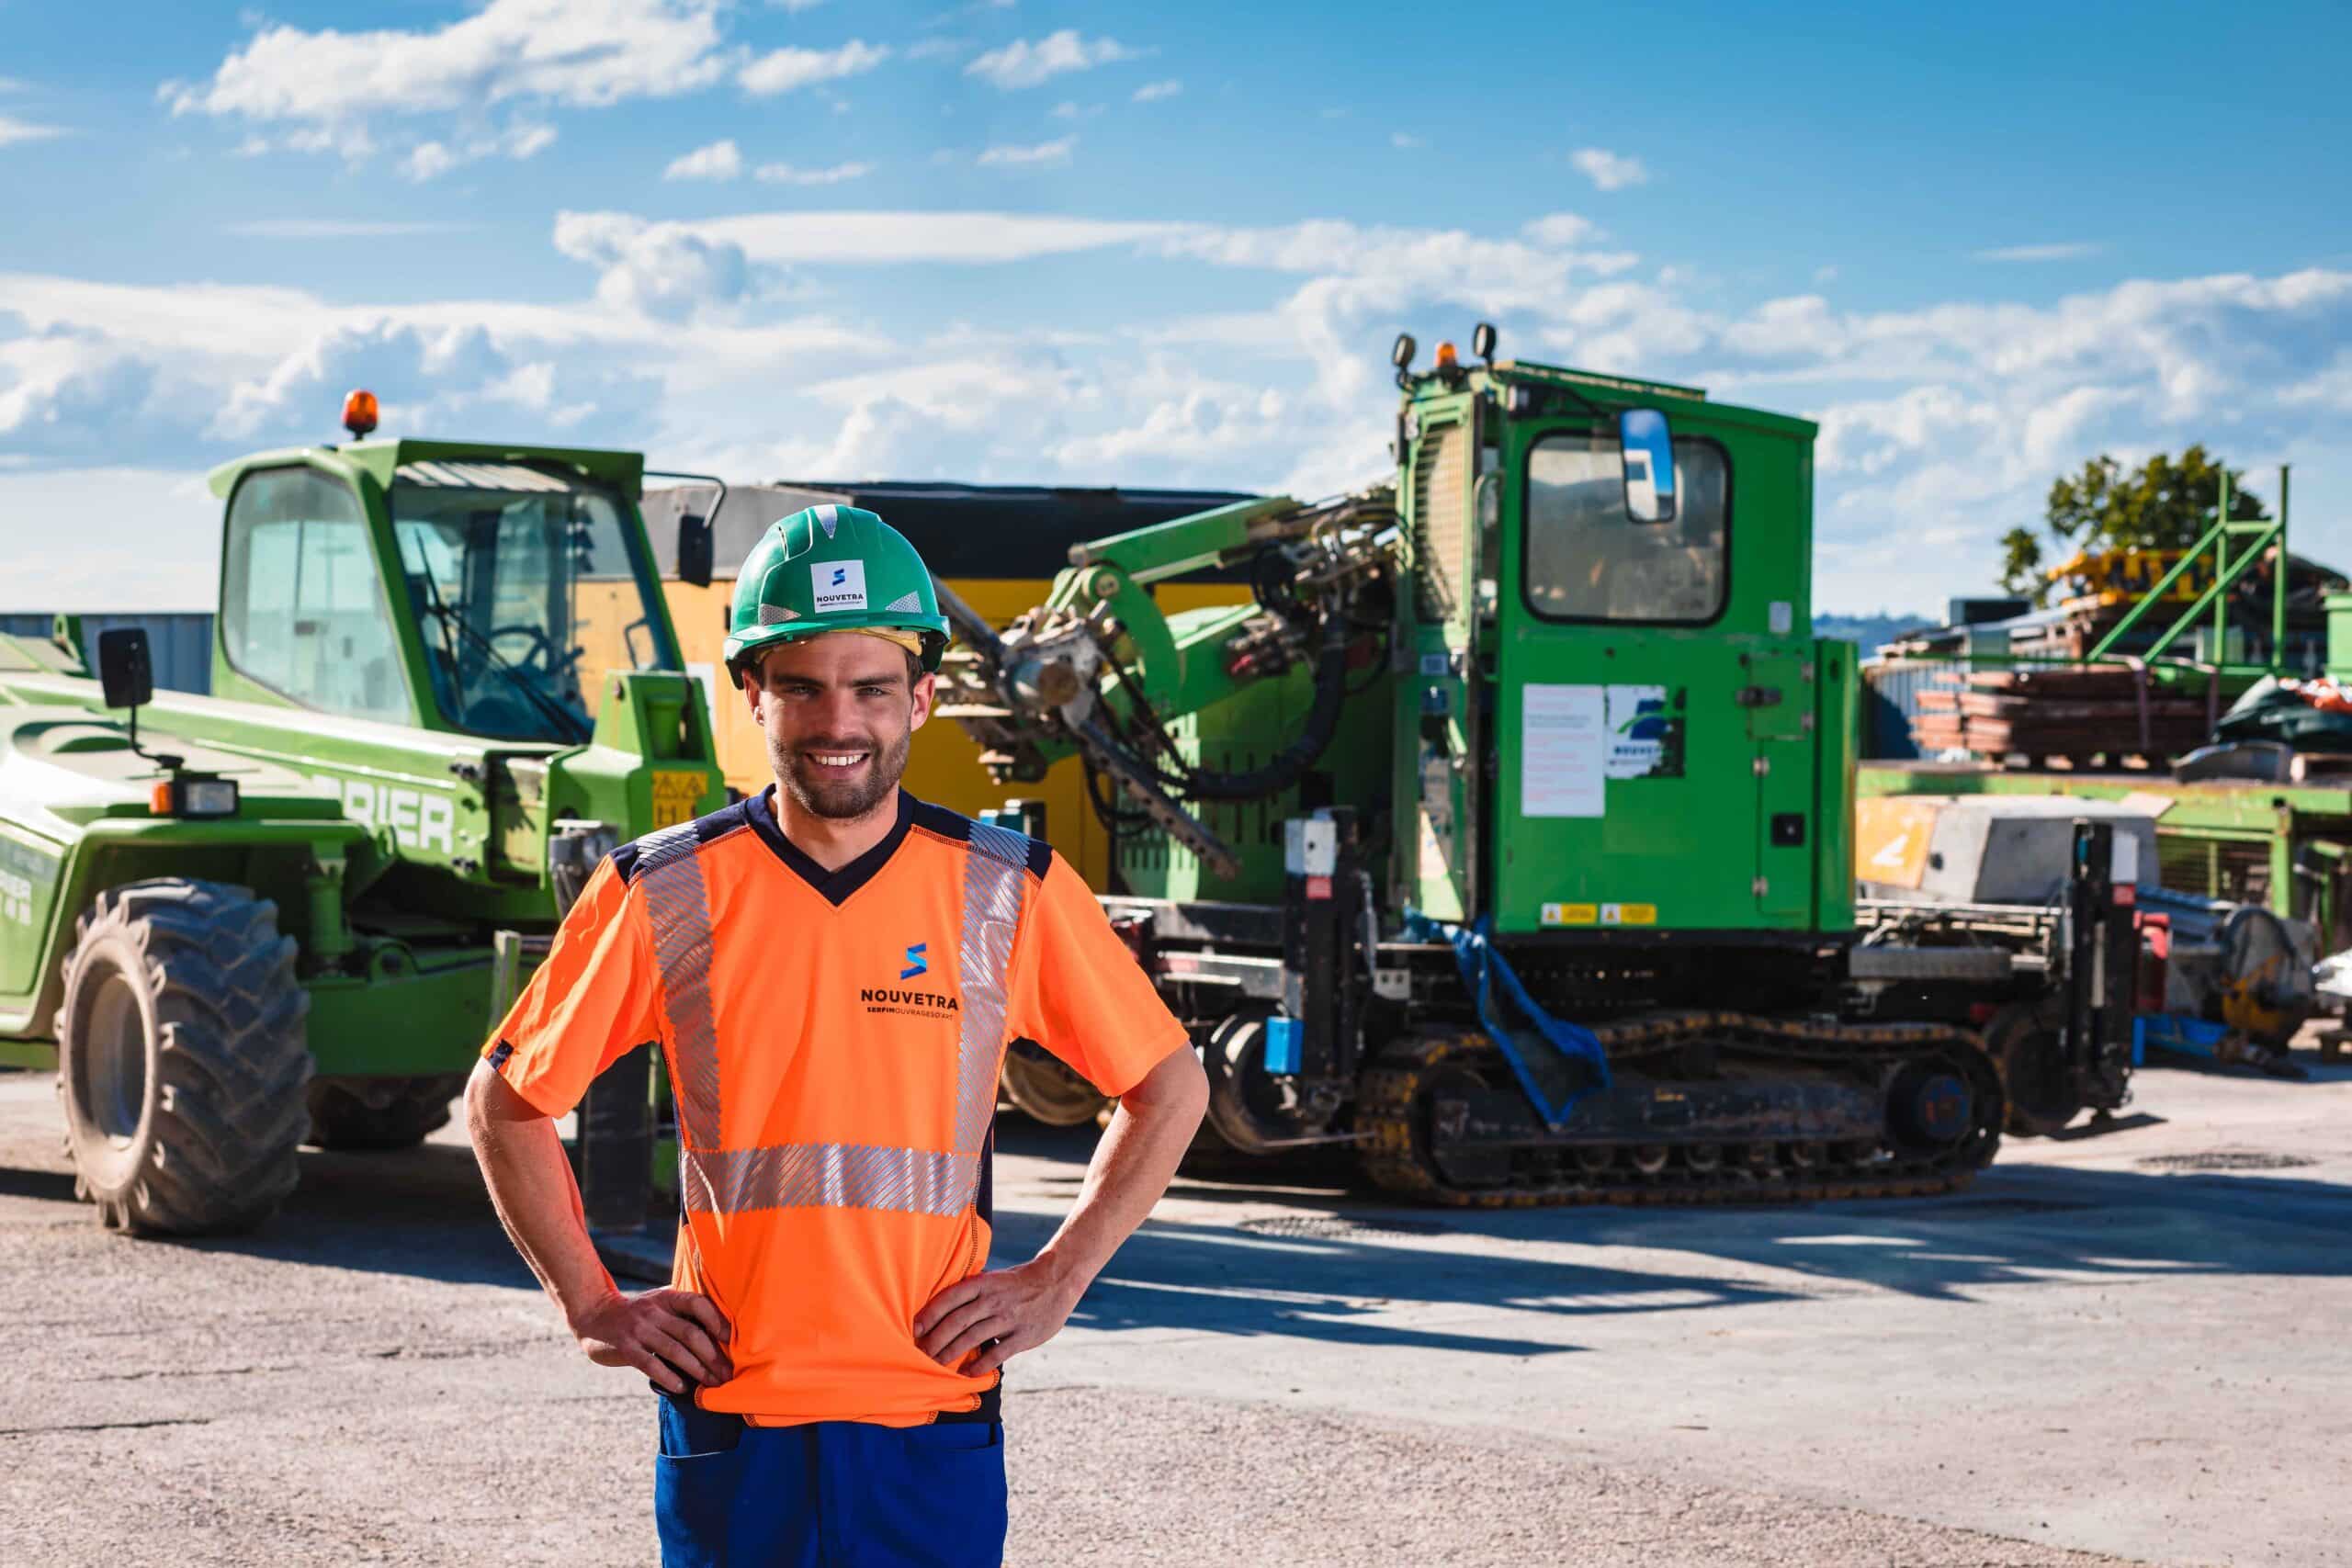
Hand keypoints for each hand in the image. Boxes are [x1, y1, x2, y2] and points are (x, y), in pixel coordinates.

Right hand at [571, 1288, 733, 1395]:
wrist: (593, 1314)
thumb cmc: (636, 1314)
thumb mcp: (658, 1303)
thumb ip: (680, 1312)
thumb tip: (717, 1332)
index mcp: (667, 1298)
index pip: (698, 1303)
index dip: (717, 1320)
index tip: (732, 1340)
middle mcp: (654, 1311)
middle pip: (690, 1333)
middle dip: (712, 1356)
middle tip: (726, 1374)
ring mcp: (639, 1329)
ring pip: (674, 1350)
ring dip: (696, 1369)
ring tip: (710, 1384)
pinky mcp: (626, 1347)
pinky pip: (650, 1364)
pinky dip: (668, 1377)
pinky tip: (681, 1387)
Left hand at [912, 1259, 1080, 1378]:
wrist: (1057, 1280)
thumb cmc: (1018, 1282)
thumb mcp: (993, 1278)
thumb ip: (971, 1292)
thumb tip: (940, 1307)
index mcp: (983, 1283)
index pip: (949, 1299)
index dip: (929, 1315)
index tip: (914, 1330)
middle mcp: (993, 1300)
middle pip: (956, 1322)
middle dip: (935, 1340)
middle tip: (920, 1354)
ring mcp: (1008, 1318)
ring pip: (972, 1339)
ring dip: (950, 1354)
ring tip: (935, 1365)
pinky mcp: (1023, 1336)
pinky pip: (996, 1354)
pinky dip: (978, 1366)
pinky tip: (965, 1374)